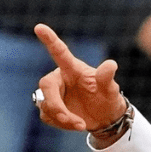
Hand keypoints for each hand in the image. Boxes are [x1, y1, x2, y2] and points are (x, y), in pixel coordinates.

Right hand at [34, 24, 125, 141]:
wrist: (104, 118)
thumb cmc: (107, 98)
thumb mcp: (111, 90)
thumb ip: (107, 78)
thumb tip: (111, 65)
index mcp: (73, 69)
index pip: (60, 52)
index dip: (50, 40)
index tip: (39, 27)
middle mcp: (60, 78)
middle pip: (46, 86)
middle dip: (55, 105)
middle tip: (69, 119)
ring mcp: (54, 93)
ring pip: (46, 105)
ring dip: (62, 118)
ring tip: (80, 124)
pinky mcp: (50, 108)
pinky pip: (47, 116)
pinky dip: (61, 124)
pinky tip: (74, 124)